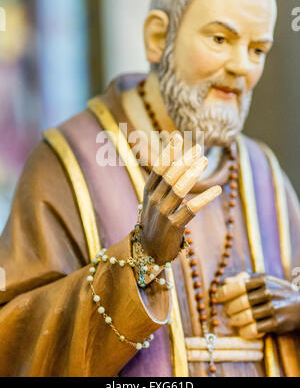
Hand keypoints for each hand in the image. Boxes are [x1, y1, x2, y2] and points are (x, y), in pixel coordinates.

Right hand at [140, 134, 221, 264]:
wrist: (148, 251)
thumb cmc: (155, 222)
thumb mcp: (154, 200)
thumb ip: (162, 183)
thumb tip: (177, 163)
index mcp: (149, 192)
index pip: (158, 168)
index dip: (168, 152)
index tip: (178, 136)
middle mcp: (154, 200)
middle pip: (170, 175)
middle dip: (184, 159)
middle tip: (199, 148)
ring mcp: (163, 213)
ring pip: (179, 189)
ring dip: (193, 173)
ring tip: (205, 161)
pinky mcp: (173, 226)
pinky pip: (191, 209)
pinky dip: (205, 198)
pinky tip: (217, 189)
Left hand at [215, 272, 299, 337]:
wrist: (299, 305)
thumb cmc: (276, 290)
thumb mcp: (262, 279)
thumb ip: (243, 279)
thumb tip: (224, 281)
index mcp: (262, 281)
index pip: (238, 286)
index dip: (224, 292)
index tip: (216, 297)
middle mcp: (268, 293)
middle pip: (241, 302)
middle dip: (229, 308)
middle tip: (225, 312)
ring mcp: (273, 308)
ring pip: (247, 316)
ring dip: (235, 320)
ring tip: (231, 321)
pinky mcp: (276, 323)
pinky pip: (255, 329)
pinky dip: (245, 331)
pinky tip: (241, 330)